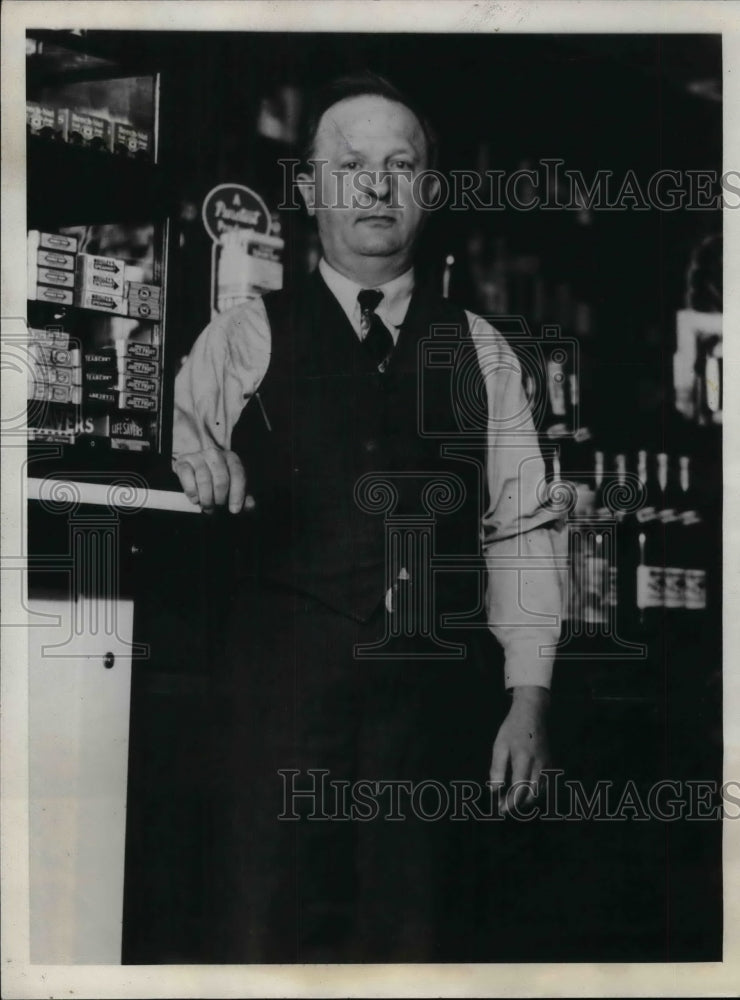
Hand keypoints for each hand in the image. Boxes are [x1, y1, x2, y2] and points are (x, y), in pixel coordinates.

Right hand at [174, 447, 248, 513]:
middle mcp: (215, 454)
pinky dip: (192, 492)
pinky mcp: (183, 462)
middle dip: (220, 499)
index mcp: (232, 458)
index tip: (234, 510)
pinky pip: (188, 478)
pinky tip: (195, 499)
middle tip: (217, 509)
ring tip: (207, 507)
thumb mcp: (233, 487)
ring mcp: (198, 456)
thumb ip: (244, 497)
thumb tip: (251, 505)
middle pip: (221, 480)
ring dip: (206, 499)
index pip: (238, 475)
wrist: (195, 469)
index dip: (237, 494)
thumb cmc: (218, 480)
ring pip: (204, 480)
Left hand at [489, 685, 550, 815]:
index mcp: (524, 759)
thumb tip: (494, 791)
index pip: (519, 790)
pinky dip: (534, 792)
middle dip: (517, 804)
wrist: (532, 714)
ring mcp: (548, 765)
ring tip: (510, 799)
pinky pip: (545, 785)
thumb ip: (497, 769)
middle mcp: (539, 765)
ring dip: (526, 800)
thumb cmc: (512, 728)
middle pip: (531, 795)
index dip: (510, 803)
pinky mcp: (551, 764)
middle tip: (502, 805)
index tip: (500, 809)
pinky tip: (523, 789)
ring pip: (540, 792)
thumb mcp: (500, 745)